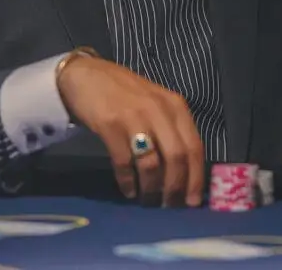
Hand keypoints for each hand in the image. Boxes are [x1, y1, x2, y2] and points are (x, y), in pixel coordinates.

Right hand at [56, 56, 204, 206]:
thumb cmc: (124, 93)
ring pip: (152, 163)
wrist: (86, 75)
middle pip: (176, 158)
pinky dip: (128, 181)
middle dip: (174, 187)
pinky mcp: (110, 124)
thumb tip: (185, 172)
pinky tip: (128, 190)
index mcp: (175, 106)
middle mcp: (159, 110)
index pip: (195, 147)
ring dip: (151, 188)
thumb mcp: (156, 104)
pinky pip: (124, 161)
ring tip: (147, 200)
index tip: (191, 202)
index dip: (195, 178)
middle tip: (168, 205)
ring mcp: (134, 116)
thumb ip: (171, 129)